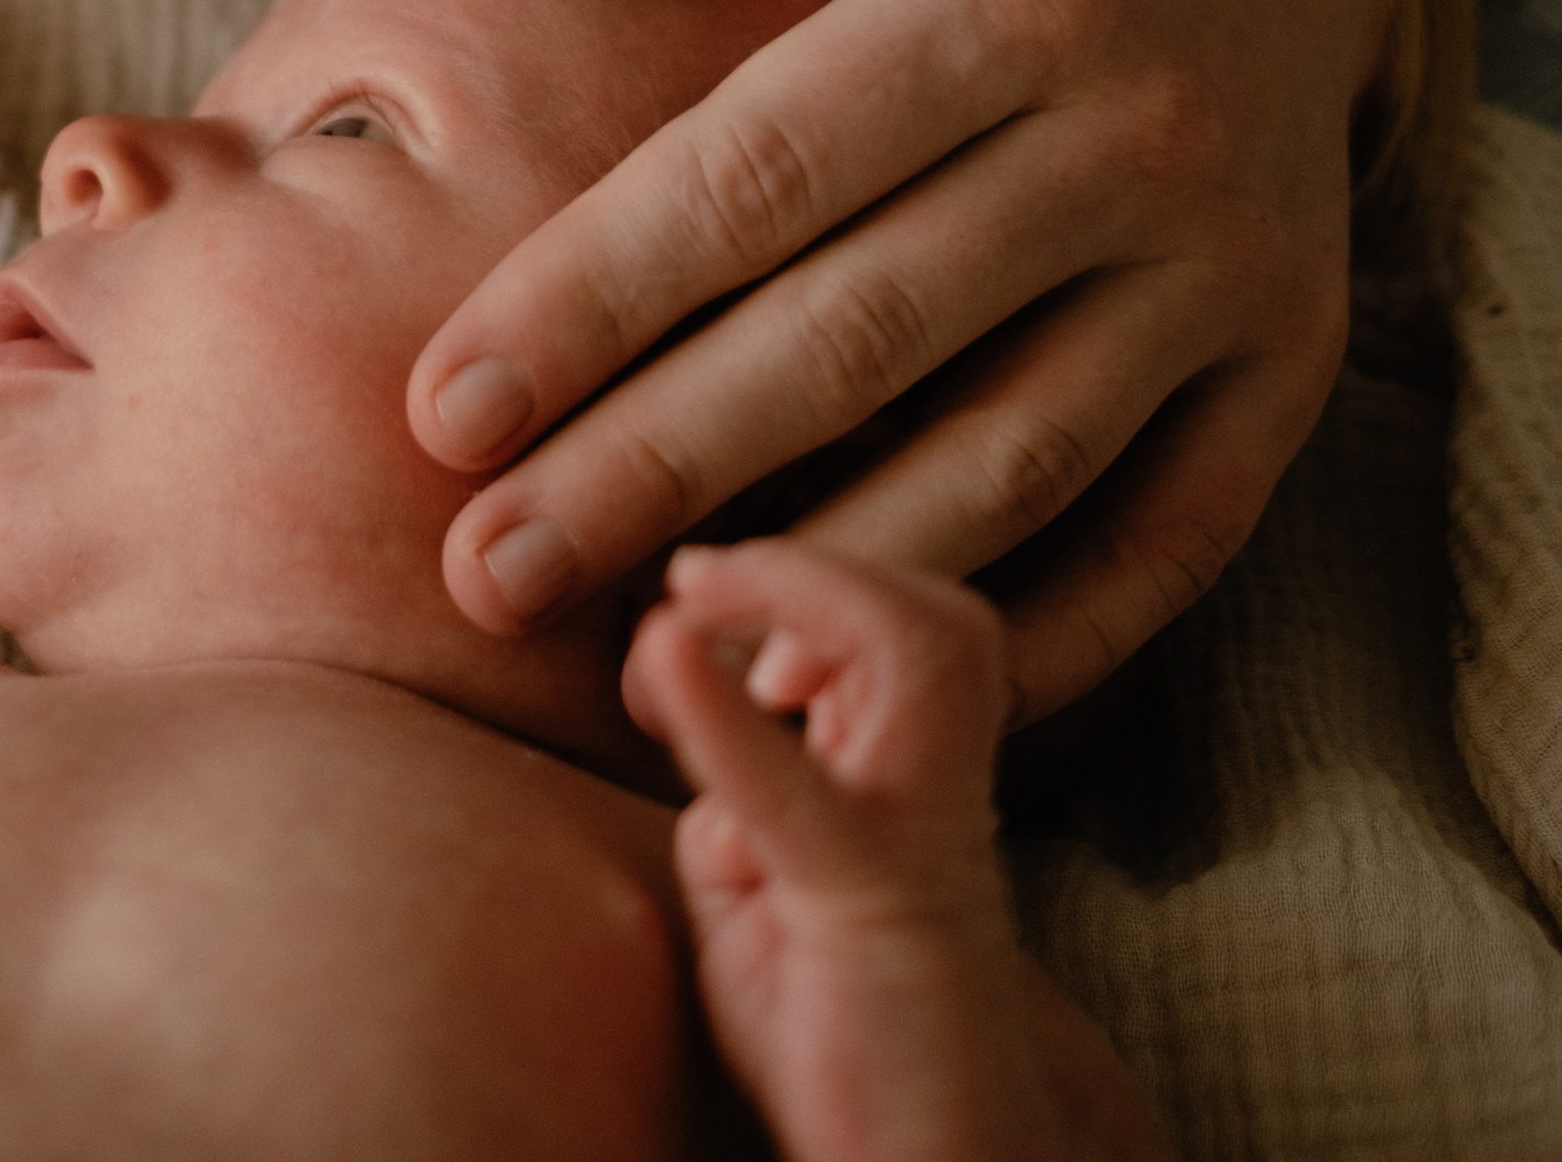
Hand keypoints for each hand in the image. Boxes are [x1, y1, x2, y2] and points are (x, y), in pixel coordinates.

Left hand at [408, 0, 1377, 718]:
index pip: (758, 177)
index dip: (589, 300)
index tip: (439, 412)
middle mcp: (1140, 145)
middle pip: (854, 341)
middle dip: (653, 469)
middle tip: (488, 572)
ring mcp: (1233, 273)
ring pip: (1005, 465)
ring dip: (818, 576)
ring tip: (652, 657)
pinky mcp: (1292, 371)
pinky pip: (1163, 541)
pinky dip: (1028, 634)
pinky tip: (861, 669)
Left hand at [624, 541, 1163, 1161]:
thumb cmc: (841, 1038)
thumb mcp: (755, 892)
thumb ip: (731, 793)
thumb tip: (677, 691)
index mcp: (912, 782)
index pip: (896, 622)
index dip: (804, 578)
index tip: (698, 589)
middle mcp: (939, 796)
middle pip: (933, 613)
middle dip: (813, 566)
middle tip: (701, 579)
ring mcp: (925, 845)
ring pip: (924, 653)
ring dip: (805, 597)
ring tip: (694, 614)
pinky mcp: (882, 910)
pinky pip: (808, 793)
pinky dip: (726, 716)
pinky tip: (666, 655)